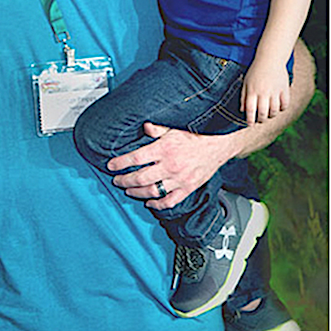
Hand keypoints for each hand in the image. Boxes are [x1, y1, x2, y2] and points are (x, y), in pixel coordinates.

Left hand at [107, 121, 236, 208]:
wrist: (219, 145)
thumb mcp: (175, 127)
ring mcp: (179, 179)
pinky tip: (148, 202)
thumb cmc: (197, 135)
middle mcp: (170, 165)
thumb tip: (144, 127)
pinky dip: (156, 204)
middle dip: (124, 180)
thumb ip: (158, 130)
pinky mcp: (187, 188)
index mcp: (165, 148)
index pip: (136, 158)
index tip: (111, 166)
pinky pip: (169, 201)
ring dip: (136, 192)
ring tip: (128, 190)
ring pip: (151, 191)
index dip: (120, 163)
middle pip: (140, 178)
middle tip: (117, 180)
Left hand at [240, 57, 290, 123]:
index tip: (250, 124)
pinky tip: (278, 106)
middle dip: (261, 120)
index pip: (250, 110)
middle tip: (260, 119)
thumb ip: (243, 97)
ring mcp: (275, 91)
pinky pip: (285, 104)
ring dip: (271, 115)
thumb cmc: (256, 70)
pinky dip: (282, 108)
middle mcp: (263, 92)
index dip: (250, 120)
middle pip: (263, 113)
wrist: (270, 57)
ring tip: (269, 113)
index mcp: (252, 90)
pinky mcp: (284, 89)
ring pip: (274, 111)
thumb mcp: (246, 82)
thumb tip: (242, 111)